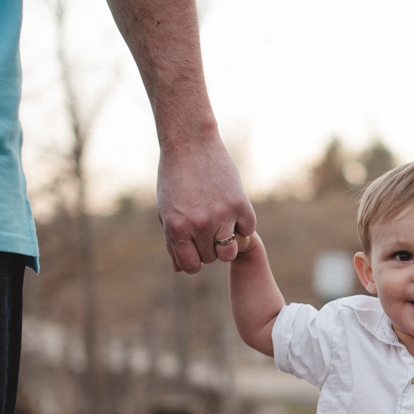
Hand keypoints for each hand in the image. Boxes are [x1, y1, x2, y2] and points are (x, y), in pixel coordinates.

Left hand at [157, 134, 255, 273]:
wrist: (191, 144)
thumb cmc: (174, 178)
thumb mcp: (166, 211)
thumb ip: (173, 242)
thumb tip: (179, 269)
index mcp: (177, 228)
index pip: (192, 266)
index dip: (194, 260)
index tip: (195, 248)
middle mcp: (200, 225)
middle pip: (211, 258)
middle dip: (208, 247)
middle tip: (205, 226)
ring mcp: (222, 215)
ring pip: (229, 251)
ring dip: (226, 243)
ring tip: (220, 226)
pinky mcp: (241, 205)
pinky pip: (247, 231)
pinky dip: (241, 225)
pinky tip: (231, 209)